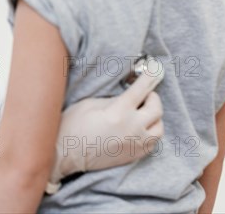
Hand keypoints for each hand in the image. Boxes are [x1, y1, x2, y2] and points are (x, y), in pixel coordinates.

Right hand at [48, 71, 163, 191]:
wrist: (65, 155)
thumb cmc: (73, 126)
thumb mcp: (90, 104)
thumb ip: (113, 99)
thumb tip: (129, 96)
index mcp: (118, 113)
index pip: (141, 90)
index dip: (149, 76)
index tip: (154, 68)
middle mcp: (131, 129)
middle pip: (156, 109)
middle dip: (152, 97)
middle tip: (143, 94)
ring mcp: (135, 145)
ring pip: (159, 128)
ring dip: (154, 117)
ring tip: (142, 112)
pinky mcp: (133, 156)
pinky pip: (152, 143)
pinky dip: (150, 132)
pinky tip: (139, 127)